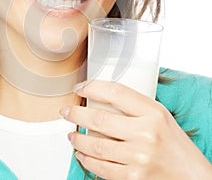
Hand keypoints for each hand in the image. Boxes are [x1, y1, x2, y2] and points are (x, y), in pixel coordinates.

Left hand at [60, 80, 211, 179]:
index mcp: (153, 113)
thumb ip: (133, 106)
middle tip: (66, 112)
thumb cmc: (174, 144)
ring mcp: (138, 157)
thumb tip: (101, 97)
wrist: (192, 176)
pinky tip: (82, 154)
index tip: (80, 88)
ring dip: (77, 139)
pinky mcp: (132, 178)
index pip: (116, 92)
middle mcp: (145, 134)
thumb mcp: (159, 115)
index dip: (93, 87)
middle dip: (75, 114)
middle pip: (99, 119)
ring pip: (95, 145)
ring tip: (71, 135)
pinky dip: (86, 160)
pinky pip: (101, 167)